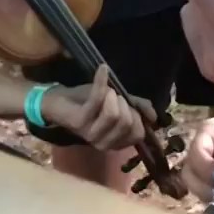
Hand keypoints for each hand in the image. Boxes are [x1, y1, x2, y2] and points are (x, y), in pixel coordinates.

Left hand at [40, 65, 155, 150]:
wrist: (59, 100)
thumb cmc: (88, 101)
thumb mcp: (118, 102)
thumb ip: (138, 108)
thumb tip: (154, 117)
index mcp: (116, 143)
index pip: (138, 134)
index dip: (138, 116)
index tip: (129, 104)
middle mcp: (104, 143)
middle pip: (127, 123)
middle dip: (125, 103)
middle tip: (114, 95)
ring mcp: (91, 135)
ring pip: (114, 115)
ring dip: (112, 95)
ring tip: (106, 89)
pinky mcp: (79, 122)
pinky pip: (98, 100)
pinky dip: (102, 82)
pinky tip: (102, 70)